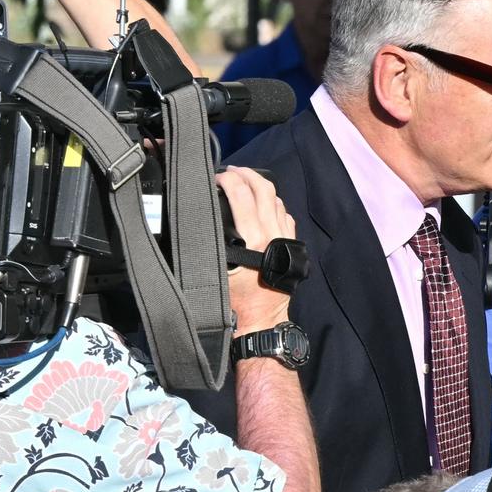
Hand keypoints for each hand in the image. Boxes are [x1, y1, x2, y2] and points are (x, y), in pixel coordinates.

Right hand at [215, 167, 296, 333]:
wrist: (262, 321)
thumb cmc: (237, 302)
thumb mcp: (216, 272)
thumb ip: (209, 244)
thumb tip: (199, 219)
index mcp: (255, 239)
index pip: (242, 195)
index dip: (228, 179)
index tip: (217, 178)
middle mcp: (273, 234)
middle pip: (264, 189)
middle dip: (247, 174)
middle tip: (232, 171)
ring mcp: (286, 238)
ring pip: (276, 199)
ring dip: (260, 187)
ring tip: (244, 183)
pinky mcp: (292, 244)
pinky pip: (284, 214)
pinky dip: (272, 203)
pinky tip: (260, 204)